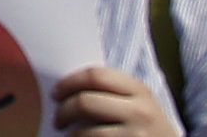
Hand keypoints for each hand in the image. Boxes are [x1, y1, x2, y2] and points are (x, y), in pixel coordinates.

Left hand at [50, 62, 181, 136]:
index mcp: (140, 90)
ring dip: (71, 135)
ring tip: (70, 136)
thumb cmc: (150, 127)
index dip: (69, 82)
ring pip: (85, 132)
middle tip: (58, 119)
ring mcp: (136, 135)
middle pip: (85, 102)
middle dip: (63, 110)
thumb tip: (69, 87)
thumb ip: (114, 91)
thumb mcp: (140, 102)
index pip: (95, 75)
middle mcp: (140, 111)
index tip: (57, 93)